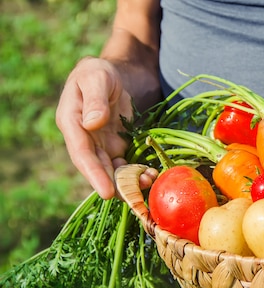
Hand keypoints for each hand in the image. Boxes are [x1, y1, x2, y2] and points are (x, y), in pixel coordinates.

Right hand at [56, 57, 152, 198]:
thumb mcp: (96, 77)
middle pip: (97, 169)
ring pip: (112, 170)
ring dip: (129, 181)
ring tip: (149, 183)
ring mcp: (99, 145)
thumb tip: (92, 123)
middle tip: (134, 199)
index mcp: (71, 123)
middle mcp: (83, 139)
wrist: (109, 75)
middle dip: (115, 185)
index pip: (82, 153)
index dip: (94, 174)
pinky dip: (136, 172)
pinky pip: (125, 164)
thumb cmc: (98, 72)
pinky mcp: (114, 147)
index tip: (107, 192)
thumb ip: (94, 99)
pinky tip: (152, 175)